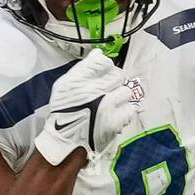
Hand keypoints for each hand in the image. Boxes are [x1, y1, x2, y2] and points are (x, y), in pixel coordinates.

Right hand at [35, 48, 139, 165]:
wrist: (65, 140)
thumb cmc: (63, 113)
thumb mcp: (65, 85)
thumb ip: (83, 68)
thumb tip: (99, 54)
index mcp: (81, 79)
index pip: (103, 62)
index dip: (105, 67)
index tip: (103, 74)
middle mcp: (94, 91)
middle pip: (118, 75)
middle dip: (114, 82)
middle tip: (106, 91)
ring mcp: (106, 107)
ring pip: (126, 92)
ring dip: (121, 96)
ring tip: (110, 104)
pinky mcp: (114, 122)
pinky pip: (130, 109)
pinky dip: (125, 111)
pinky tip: (116, 114)